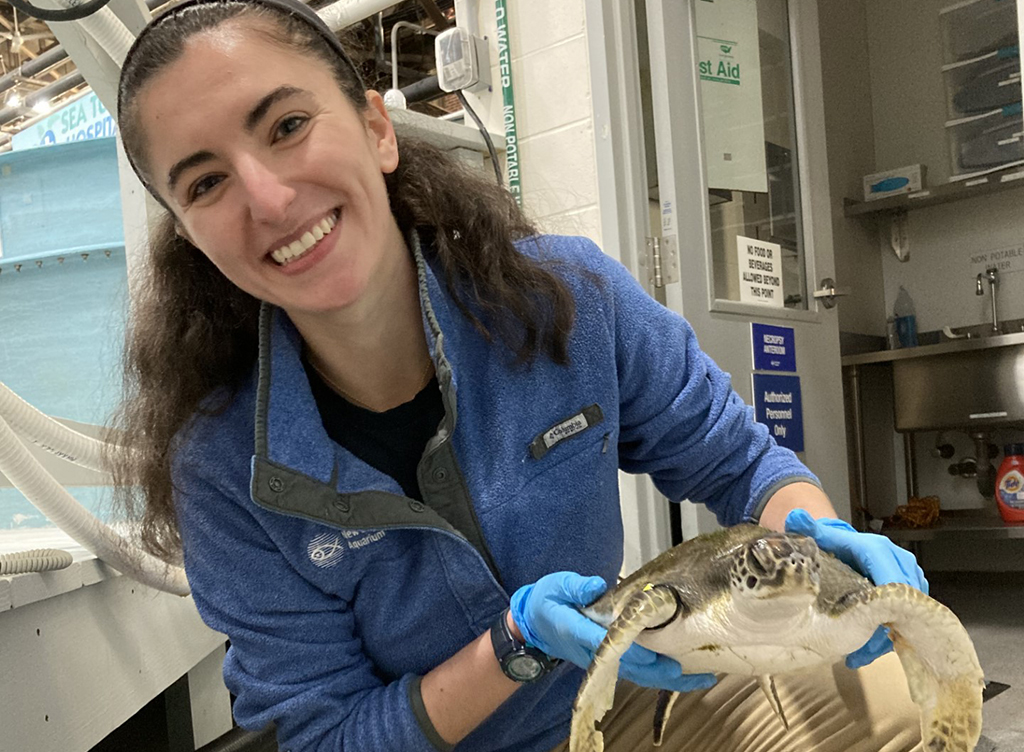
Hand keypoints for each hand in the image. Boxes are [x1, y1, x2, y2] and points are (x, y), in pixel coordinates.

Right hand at [509, 571, 716, 692]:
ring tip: (697, 678)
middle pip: (628, 668)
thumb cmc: (548, 601)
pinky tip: (682, 673)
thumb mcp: (556, 585)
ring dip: (665, 678)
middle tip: (686, 672)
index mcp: (577, 631)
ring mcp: (600, 661)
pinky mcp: (609, 662)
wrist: (534, 625)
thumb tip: (597, 585)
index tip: (653, 652)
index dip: (632, 650)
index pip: (607, 644)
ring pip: (635, 675)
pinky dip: (659, 675)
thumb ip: (576, 586)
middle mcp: (591, 652)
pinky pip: (636, 672)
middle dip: (658, 672)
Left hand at [784, 508, 928, 668]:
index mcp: (880, 551)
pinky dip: (883, 640)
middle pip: (902, 602)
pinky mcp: (909, 598)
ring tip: (856, 656)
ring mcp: (909, 582)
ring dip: (881, 639)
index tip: (869, 628)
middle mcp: (901, 565)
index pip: (892, 579)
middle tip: (857, 650)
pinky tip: (861, 655)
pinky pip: (904, 622)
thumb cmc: (834, 543)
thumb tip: (795, 516)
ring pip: (905, 616)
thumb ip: (809, 529)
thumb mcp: (821, 535)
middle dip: (881, 628)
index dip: (884, 604)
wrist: (846, 545)